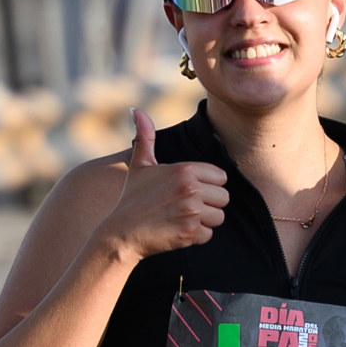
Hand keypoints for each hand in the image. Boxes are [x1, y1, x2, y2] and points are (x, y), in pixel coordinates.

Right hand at [100, 108, 228, 259]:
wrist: (121, 232)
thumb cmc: (132, 198)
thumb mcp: (140, 165)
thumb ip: (145, 137)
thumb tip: (136, 110)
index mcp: (184, 170)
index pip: (221, 177)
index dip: (208, 186)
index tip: (190, 192)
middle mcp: (190, 188)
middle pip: (224, 198)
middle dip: (209, 205)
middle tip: (187, 208)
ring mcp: (191, 211)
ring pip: (219, 217)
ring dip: (204, 221)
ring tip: (183, 218)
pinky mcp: (189, 233)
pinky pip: (208, 235)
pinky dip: (196, 237)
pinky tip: (178, 231)